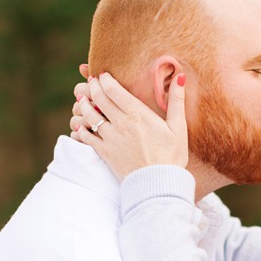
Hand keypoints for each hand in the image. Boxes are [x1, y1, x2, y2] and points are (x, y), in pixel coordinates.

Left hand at [70, 71, 189, 179]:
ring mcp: (110, 138)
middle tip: (90, 83)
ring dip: (83, 105)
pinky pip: (85, 136)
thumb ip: (177, 100)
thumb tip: (180, 76)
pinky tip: (81, 125)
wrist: (159, 184)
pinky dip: (80, 128)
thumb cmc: (172, 156)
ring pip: (88, 115)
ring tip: (83, 100)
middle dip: (92, 87)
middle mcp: (121, 123)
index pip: (113, 89)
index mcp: (138, 114)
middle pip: (98, 98)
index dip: (104, 80)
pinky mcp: (104, 152)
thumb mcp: (179, 127)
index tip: (103, 76)